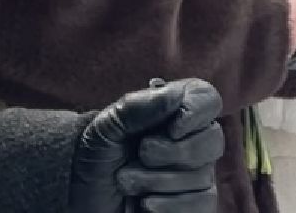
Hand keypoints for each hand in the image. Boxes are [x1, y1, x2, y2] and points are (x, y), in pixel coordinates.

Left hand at [69, 79, 223, 212]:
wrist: (82, 198)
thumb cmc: (96, 157)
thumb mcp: (106, 127)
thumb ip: (138, 107)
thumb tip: (177, 94)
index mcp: (172, 112)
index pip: (207, 99)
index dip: (196, 112)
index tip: (172, 128)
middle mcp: (190, 141)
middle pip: (213, 139)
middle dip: (172, 152)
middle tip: (141, 154)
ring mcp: (195, 174)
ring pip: (203, 176)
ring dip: (157, 181)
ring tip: (126, 181)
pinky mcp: (193, 205)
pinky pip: (202, 204)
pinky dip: (170, 206)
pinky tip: (144, 204)